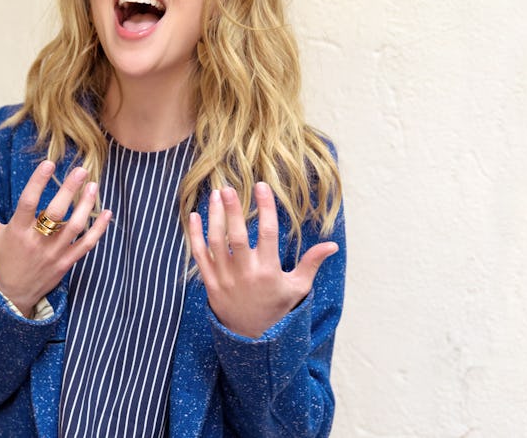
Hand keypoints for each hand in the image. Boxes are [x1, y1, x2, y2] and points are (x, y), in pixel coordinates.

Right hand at [0, 161, 111, 316]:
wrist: (11, 297)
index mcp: (16, 232)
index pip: (28, 203)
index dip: (37, 182)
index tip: (49, 164)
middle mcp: (36, 242)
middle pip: (56, 214)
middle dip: (69, 190)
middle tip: (81, 170)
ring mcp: (53, 254)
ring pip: (74, 228)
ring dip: (86, 206)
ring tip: (94, 186)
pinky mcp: (66, 263)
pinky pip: (86, 245)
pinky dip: (99, 230)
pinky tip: (107, 213)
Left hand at [189, 182, 337, 337]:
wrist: (253, 340)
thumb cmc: (277, 309)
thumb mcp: (297, 288)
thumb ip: (311, 263)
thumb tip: (333, 245)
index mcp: (269, 271)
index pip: (268, 233)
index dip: (266, 208)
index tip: (262, 186)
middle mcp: (246, 274)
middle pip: (237, 236)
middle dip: (232, 210)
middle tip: (227, 188)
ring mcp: (226, 279)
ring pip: (216, 243)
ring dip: (214, 217)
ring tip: (214, 194)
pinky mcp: (210, 283)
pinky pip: (200, 256)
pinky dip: (195, 236)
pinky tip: (194, 216)